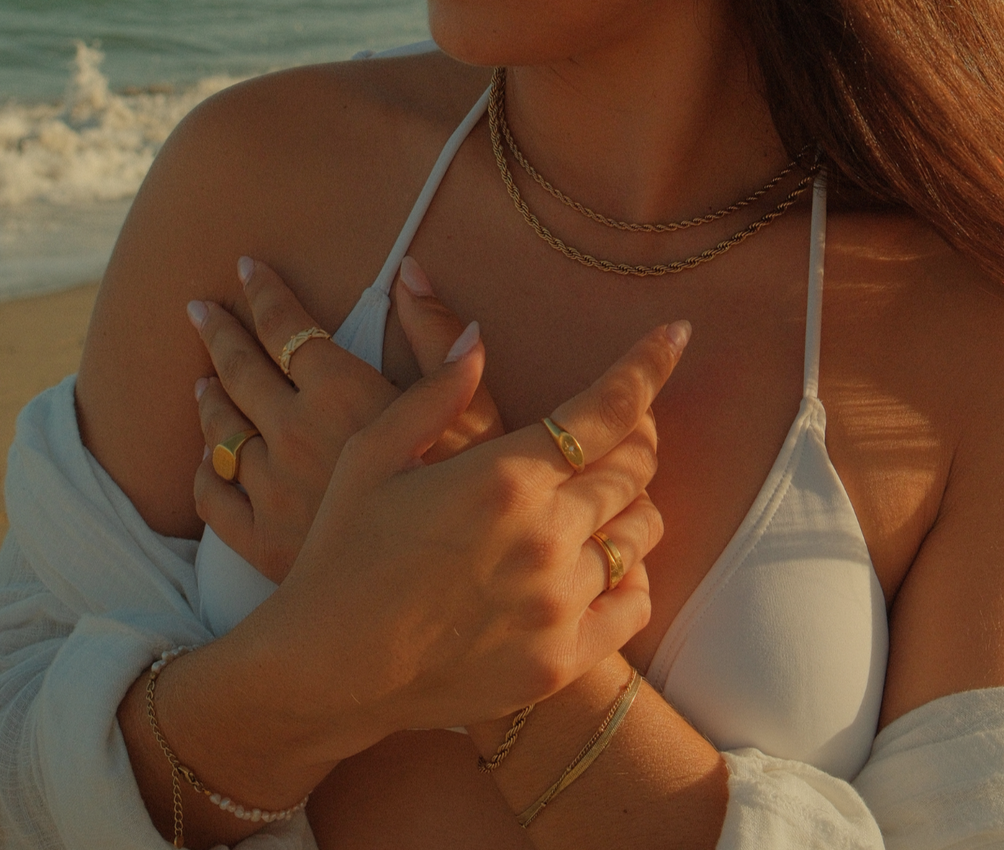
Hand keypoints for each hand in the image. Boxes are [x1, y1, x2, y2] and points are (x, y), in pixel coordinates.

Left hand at [188, 255, 504, 581]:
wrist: (441, 599)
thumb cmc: (472, 496)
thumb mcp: (475, 411)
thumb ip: (436, 335)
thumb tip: (410, 270)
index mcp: (341, 394)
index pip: (287, 327)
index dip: (264, 294)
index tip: (245, 268)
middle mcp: (293, 433)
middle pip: (239, 370)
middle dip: (218, 332)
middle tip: (200, 309)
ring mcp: (270, 489)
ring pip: (220, 431)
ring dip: (208, 399)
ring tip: (201, 380)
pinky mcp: (260, 542)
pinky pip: (213, 497)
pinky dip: (206, 472)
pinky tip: (209, 460)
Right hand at [245, 318, 679, 749]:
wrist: (329, 670)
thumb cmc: (340, 555)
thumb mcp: (369, 459)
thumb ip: (434, 395)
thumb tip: (479, 339)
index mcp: (503, 478)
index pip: (607, 409)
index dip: (648, 366)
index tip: (675, 334)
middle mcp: (546, 536)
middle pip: (635, 468)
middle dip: (635, 436)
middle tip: (616, 429)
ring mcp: (560, 602)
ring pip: (641, 532)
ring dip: (629, 505)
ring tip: (596, 501)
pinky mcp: (564, 659)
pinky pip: (634, 602)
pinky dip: (626, 575)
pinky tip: (595, 566)